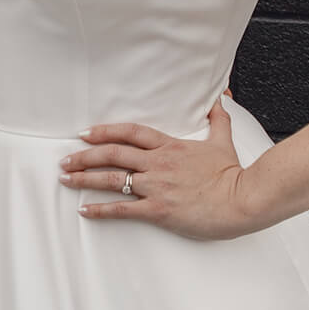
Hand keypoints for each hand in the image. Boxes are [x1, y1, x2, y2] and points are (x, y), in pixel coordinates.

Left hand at [59, 95, 254, 239]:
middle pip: (113, 154)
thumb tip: (219, 99)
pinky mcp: (159, 210)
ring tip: (66, 179)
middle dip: (85, 156)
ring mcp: (157, 186)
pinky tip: (84, 210)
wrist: (243, 199)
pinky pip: (123, 209)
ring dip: (85, 179)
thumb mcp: (223, 141)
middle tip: (65, 159)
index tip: (85, 133)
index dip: (105, 131)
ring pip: (113, 179)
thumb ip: (217, 120)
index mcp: (170, 146)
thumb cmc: (233, 174)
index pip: (130, 133)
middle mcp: (159, 164)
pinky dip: (100, 210)